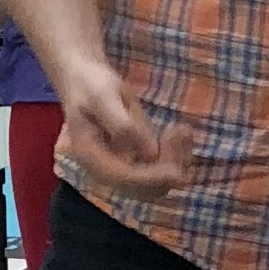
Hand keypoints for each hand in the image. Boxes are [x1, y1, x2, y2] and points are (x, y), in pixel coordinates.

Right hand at [53, 52, 191, 198]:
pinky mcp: (135, 162)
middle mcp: (106, 171)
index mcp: (91, 158)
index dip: (151, 179)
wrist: (85, 81)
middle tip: (179, 131)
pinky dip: (176, 155)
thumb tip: (149, 152)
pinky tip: (182, 131)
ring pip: (158, 183)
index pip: (123, 179)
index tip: (176, 170)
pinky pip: (160, 170)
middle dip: (169, 167)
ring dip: (177, 161)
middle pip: (144, 189)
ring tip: (182, 129)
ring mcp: (121, 169)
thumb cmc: (90, 84)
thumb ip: (122, 125)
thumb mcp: (103, 97)